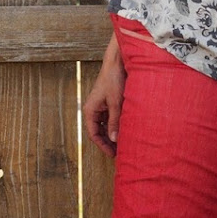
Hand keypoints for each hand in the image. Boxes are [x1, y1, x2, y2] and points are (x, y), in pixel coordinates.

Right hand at [83, 34, 125, 157]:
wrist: (117, 62)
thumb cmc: (113, 79)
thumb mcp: (115, 103)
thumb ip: (115, 121)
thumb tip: (114, 140)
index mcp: (90, 111)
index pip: (93, 135)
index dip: (103, 146)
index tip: (113, 154)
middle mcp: (94, 110)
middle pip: (99, 132)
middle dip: (109, 142)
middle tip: (120, 152)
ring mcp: (101, 106)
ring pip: (106, 125)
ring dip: (114, 133)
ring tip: (124, 143)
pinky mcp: (109, 102)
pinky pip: (111, 118)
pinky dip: (117, 124)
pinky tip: (126, 129)